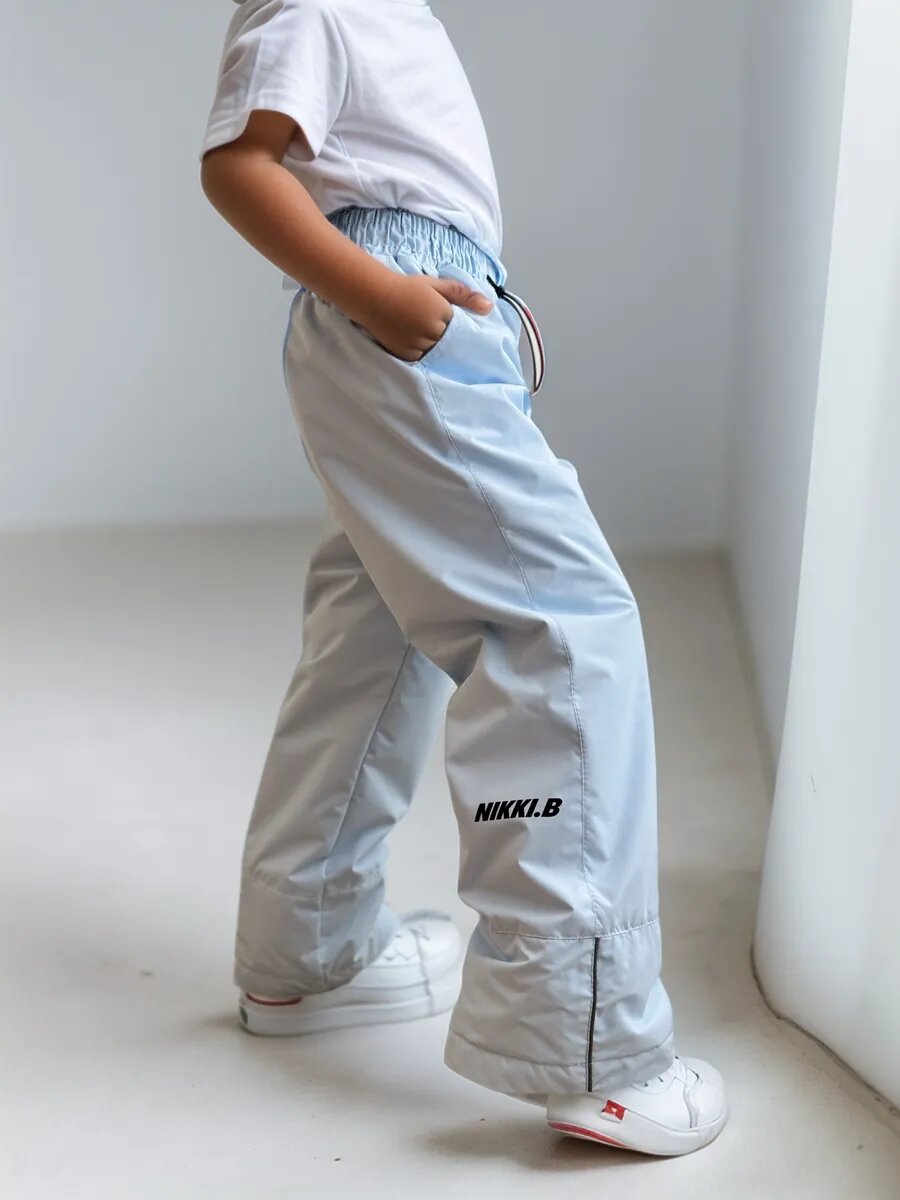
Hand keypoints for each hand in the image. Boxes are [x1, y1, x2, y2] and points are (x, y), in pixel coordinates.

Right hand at [358, 273, 492, 361]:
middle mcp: (434, 332)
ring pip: (435, 351)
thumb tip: (489, 307)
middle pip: (447, 340)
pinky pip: (421, 358)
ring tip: (416, 329)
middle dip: (441, 333)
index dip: (450, 321)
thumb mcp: (436, 285)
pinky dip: (419, 351)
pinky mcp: (407, 355)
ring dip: (431, 344)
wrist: (374, 296)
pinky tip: (410, 339)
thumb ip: (463, 295)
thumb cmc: (406, 287)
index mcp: (444, 313)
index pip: (458, 326)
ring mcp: (420, 345)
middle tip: (423, 320)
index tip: (438, 313)